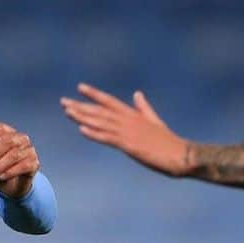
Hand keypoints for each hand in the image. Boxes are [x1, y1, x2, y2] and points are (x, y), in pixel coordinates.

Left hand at [0, 122, 39, 199]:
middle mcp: (20, 138)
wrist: (9, 184)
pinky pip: (24, 165)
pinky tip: (3, 176)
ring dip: (0, 166)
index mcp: (7, 132)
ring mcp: (29, 149)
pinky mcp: (34, 163)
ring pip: (15, 154)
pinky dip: (11, 172)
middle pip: (7, 140)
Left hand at [61, 84, 189, 175]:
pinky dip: (94, 134)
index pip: (109, 101)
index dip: (94, 94)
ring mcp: (128, 132)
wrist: (180, 154)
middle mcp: (128, 120)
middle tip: (63, 102)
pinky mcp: (129, 145)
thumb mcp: (154, 120)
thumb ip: (143, 107)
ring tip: (67, 112)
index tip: (80, 87)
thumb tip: (137, 94)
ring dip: (83, 117)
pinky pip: (108, 138)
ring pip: (101, 122)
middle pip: (100, 111)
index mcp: (133, 114)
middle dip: (81, 106)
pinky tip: (82, 130)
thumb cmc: (168, 141)